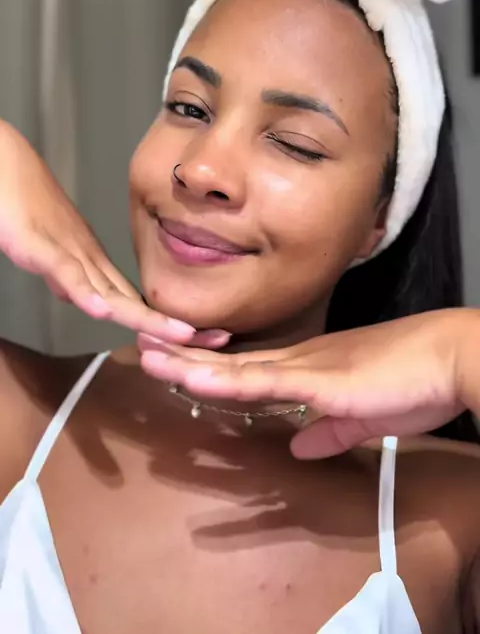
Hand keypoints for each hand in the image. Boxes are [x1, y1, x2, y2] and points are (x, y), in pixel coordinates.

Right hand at [0, 121, 227, 347]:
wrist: (2, 163)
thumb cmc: (23, 204)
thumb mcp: (49, 252)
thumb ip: (68, 276)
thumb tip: (85, 301)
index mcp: (91, 262)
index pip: (133, 302)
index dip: (164, 327)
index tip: (200, 345)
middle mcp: (87, 257)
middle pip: (134, 301)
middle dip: (173, 326)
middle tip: (218, 341)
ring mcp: (66, 250)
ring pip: (110, 291)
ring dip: (144, 316)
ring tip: (180, 335)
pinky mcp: (38, 244)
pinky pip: (64, 270)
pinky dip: (84, 292)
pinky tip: (102, 311)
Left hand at [137, 309, 479, 456]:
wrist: (449, 358)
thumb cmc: (414, 383)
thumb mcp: (365, 416)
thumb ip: (330, 431)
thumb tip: (297, 445)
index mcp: (310, 368)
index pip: (249, 368)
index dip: (210, 366)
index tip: (175, 363)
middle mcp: (300, 359)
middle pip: (231, 360)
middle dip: (185, 357)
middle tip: (143, 348)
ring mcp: (307, 366)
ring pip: (236, 367)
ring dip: (190, 364)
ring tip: (148, 357)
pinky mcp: (321, 378)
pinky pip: (264, 380)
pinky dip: (225, 379)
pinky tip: (194, 377)